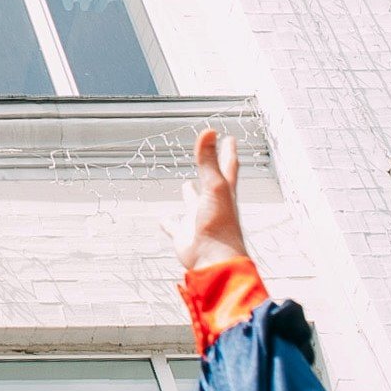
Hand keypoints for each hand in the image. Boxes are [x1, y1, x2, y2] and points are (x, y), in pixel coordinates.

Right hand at [165, 129, 247, 271]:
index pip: (228, 166)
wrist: (213, 259)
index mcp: (224, 192)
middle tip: (209, 158)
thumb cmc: (219, 224)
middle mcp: (213, 204)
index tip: (228, 138)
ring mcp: (198, 219)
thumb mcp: (213, 187)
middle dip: (210, 170)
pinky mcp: (184, 235)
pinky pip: (174, 226)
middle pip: (212, 182)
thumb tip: (209, 131)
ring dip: (190, 195)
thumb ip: (208, 160)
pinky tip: (162, 219)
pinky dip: (168, 222)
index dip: (228, 151)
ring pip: (193, 203)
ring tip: (185, 185)